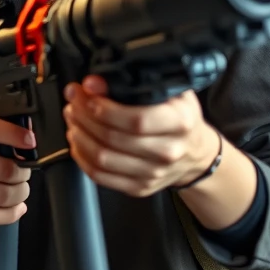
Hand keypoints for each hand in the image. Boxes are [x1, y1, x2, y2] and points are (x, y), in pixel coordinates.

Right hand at [0, 111, 32, 221]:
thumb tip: (25, 134)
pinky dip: (12, 213)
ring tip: (20, 188)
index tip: (31, 142)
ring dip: (21, 193)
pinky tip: (16, 207)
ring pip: (3, 195)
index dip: (17, 136)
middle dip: (24, 173)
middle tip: (25, 171)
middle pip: (5, 170)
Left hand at [62, 75, 220, 196]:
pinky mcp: (139, 187)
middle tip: (73, 100)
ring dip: (79, 135)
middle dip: (84, 116)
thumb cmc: (179, 116)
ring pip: (103, 159)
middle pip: (113, 138)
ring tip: (72, 117)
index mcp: (179, 123)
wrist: (196, 153)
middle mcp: (169, 151)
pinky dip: (82, 157)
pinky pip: (101, 176)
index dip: (105, 108)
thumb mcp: (168, 90)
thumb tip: (94, 82)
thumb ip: (134, 83)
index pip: (136, 120)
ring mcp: (153, 173)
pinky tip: (77, 140)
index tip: (87, 92)